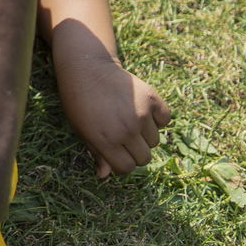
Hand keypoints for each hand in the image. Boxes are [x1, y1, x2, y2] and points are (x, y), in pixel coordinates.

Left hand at [57, 56, 172, 177]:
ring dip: (145, 135)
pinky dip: (157, 118)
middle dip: (135, 152)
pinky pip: (165, 120)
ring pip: (155, 141)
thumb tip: (104, 176)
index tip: (117, 153)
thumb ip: (96, 153)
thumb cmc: (79, 101)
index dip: (122, 163)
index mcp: (105, 140)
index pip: (126, 168)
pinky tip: (142, 110)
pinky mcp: (152, 99)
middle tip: (123, 137)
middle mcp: (125, 130)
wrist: (88, 68)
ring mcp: (141, 114)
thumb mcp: (81, 129)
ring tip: (128, 120)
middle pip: (144, 158)